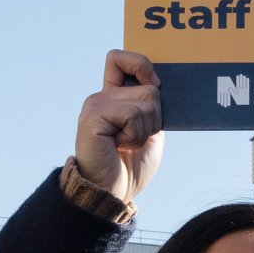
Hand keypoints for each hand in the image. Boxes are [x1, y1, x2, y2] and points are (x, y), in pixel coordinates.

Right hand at [73, 51, 163, 203]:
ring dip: (145, 131)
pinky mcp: (93, 117)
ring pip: (146, 102)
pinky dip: (136, 137)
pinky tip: (119, 148)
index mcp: (112, 97)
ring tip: (126, 146)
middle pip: (149, 87)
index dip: (140, 64)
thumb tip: (159, 84)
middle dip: (155, 118)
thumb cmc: (130, 167)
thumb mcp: (149, 131)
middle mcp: (101, 97)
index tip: (154, 85)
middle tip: (136, 138)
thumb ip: (151, 107)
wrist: (112, 194)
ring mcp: (95, 105)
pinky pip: (133, 115)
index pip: (119, 59)